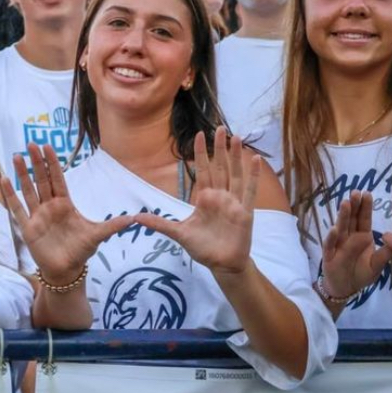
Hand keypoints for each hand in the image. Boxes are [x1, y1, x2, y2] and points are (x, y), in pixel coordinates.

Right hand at [2, 142, 130, 283]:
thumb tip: (134, 218)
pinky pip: (17, 209)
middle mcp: (49, 206)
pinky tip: (5, 180)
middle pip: (42, 180)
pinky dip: (10, 195)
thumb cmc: (80, 250)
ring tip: (16, 156)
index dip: (53, 163)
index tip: (47, 146)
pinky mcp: (28, 228)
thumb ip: (112, 226)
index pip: (57, 179)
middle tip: (31, 143)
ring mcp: (37, 216)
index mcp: (65, 204)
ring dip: (22, 174)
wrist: (66, 270)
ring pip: (28, 190)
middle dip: (37, 162)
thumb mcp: (97, 235)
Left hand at [133, 127, 259, 275]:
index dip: (201, 153)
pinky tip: (255, 160)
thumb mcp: (178, 233)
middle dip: (219, 148)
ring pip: (235, 174)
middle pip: (219, 167)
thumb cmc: (203, 247)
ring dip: (236, 156)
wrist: (222, 264)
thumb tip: (136, 218)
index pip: (202, 170)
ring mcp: (233, 203)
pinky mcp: (245, 212)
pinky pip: (250, 191)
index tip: (198, 135)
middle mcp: (220, 196)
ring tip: (237, 137)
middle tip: (220, 128)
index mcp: (204, 198)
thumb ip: (159, 224)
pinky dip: (252, 176)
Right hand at [321, 191, 391, 299]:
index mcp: (361, 237)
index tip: (367, 193)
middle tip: (355, 192)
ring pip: (340, 228)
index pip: (364, 219)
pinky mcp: (329, 255)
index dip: (365, 207)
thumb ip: (386, 254)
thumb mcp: (377, 265)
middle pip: (351, 219)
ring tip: (346, 204)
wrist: (345, 288)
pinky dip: (331, 237)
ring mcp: (338, 245)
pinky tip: (334, 229)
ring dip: (342, 216)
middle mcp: (349, 237)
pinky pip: (330, 245)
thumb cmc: (361, 274)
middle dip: (354, 206)